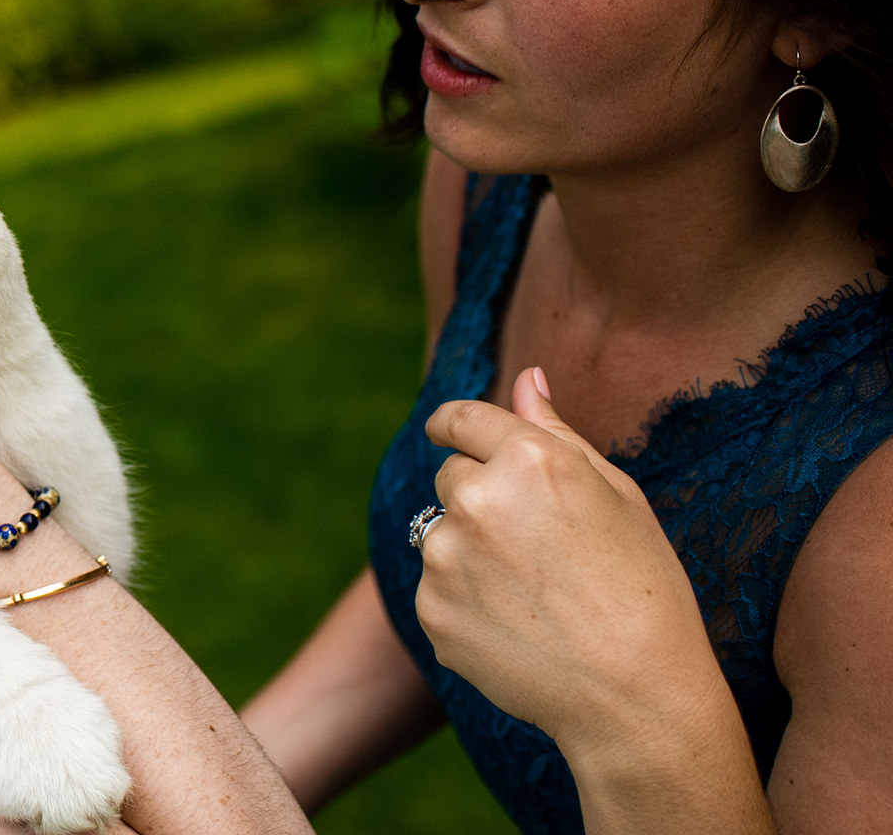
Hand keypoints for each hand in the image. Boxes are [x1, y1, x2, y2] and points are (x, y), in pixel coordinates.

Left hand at [417, 368, 725, 756]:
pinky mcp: (431, 610)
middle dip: (482, 497)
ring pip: (440, 533)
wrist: (635, 696)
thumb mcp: (616, 495)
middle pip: (451, 476)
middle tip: (538, 546)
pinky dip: (466, 602)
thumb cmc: (643, 588)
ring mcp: (446, 557)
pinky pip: (438, 589)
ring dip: (470, 550)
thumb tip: (525, 378)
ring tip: (534, 594)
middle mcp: (476, 498)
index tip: (448, 432)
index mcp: (528, 458)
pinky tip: (518, 628)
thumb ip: (556, 432)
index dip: (453, 425)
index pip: (462, 419)